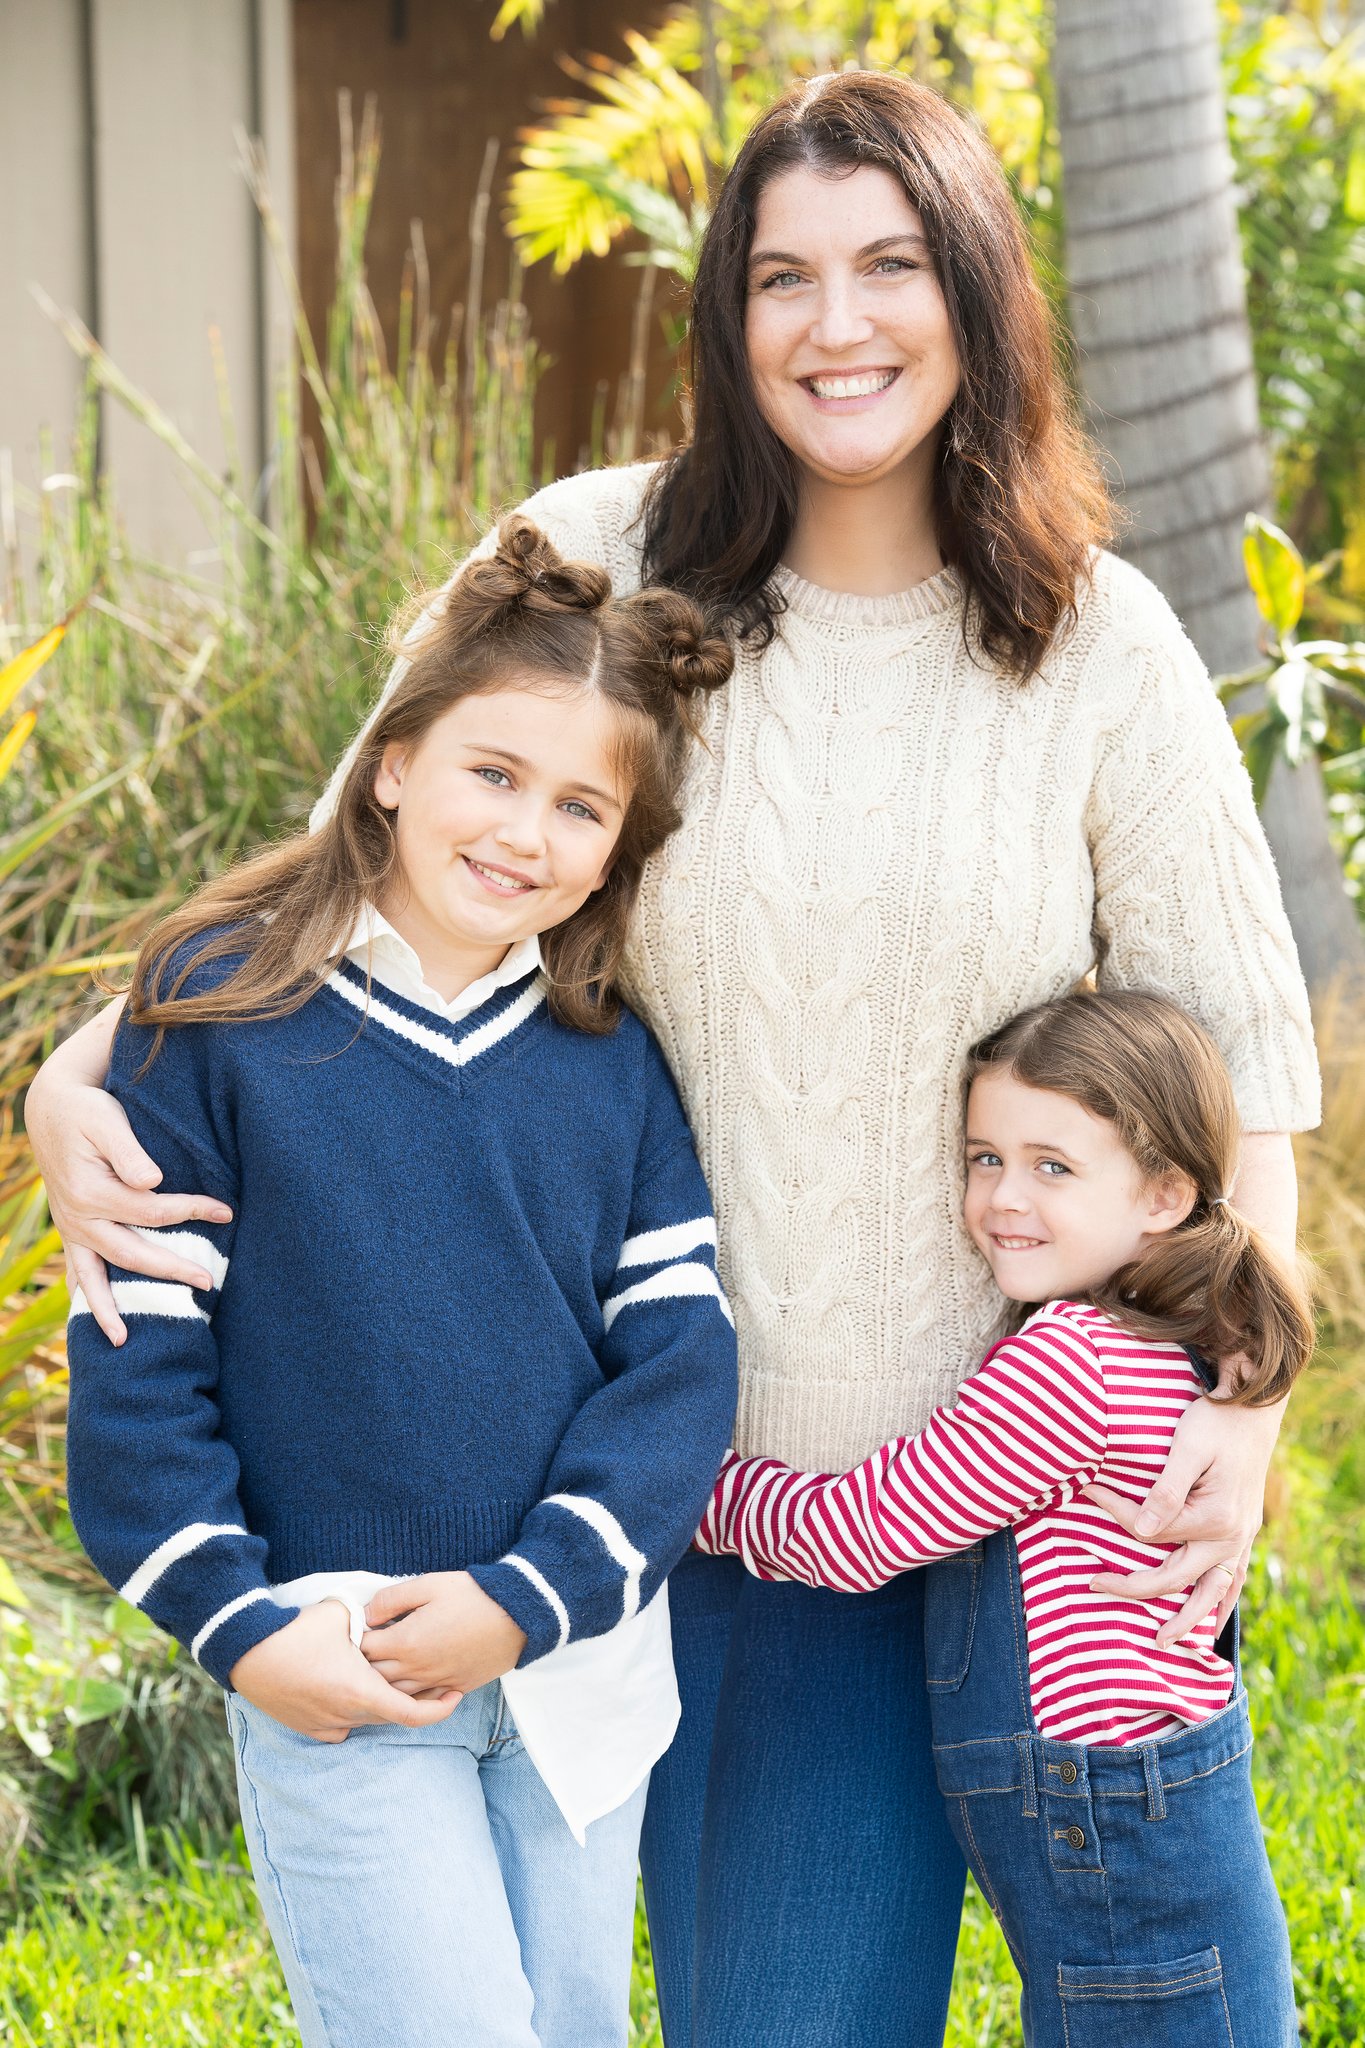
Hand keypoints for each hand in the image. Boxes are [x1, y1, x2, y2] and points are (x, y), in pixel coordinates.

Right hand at [25, 1008, 231, 1344]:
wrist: (52, 1111)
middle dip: (169, 1270)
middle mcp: (77, 1217)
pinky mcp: (72, 1231)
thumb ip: (127, 1151)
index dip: (191, 1210)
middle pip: (130, 1252)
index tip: (227, 1210)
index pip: (151, 1211)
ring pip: (94, 1275)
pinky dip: (88, 1297)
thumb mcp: (106, 1120)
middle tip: (208, 1282)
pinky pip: (78, 1272)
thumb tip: (151, 1181)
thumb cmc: (87, 1112)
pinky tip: (103, 1323)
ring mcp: (71, 1229)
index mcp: (90, 1191)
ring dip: (108, 1309)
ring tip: (124, 1340)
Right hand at [229, 1601, 462, 1742]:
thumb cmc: (296, 1633)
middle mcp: (347, 1716)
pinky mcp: (309, 1729)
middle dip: (415, 1699)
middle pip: (393, 1715)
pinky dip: (355, 1713)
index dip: (440, 1708)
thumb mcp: (343, 1615)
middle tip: (433, 1678)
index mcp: (362, 1692)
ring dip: (382, 1703)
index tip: (456, 1694)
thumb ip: (371, 1619)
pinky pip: (343, 1727)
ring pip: (368, 1720)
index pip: (413, 1714)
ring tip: (391, 1679)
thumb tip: (390, 1615)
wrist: (248, 1654)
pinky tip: (353, 1693)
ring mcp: (327, 1725)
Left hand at [361, 1573, 526, 1696]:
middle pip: (374, 1677)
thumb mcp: (429, 1584)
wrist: (517, 1615)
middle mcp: (417, 1668)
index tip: (355, 1630)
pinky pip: (422, 1702)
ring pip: (395, 1694)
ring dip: (383, 1684)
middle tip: (361, 1651)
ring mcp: (436, 1682)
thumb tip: (366, 1614)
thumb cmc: (473, 1595)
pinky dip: (409, 1696)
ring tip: (381, 1667)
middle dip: (363, 1665)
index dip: (355, 1639)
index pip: (364, 1649)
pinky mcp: (454, 1688)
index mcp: (406, 1641)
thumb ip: (392, 1599)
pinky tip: (407, 1683)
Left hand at [1082, 1390, 1283, 1641]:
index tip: (1089, 1492)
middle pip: (1175, 1575)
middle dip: (1134, 1586)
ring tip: (1163, 1641)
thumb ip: (1165, 1491)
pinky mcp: (1245, 1534)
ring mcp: (1242, 1539)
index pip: (1151, 1530)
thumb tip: (1142, 1531)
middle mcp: (1231, 1537)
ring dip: (1189, 1619)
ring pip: (1213, 1593)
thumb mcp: (1188, 1448)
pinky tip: (1211, 1621)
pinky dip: (1221, 1603)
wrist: (1255, 1409)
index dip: (1116, 1513)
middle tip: (1094, 1584)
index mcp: (1214, 1518)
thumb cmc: (1216, 1422)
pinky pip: (1235, 1580)